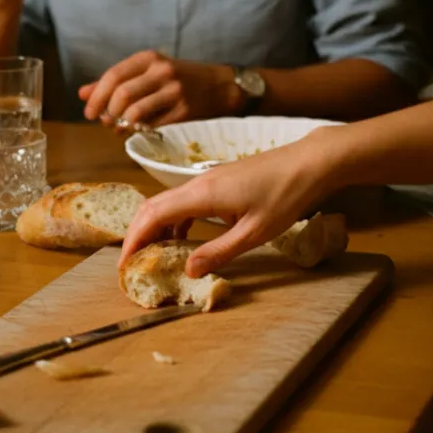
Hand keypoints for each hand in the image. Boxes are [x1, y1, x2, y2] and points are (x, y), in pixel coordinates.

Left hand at [78, 51, 241, 126]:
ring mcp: (175, 92)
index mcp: (149, 58)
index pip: (114, 75)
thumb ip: (115, 81)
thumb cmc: (177, 79)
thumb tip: (82, 94)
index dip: (96, 97)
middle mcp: (162, 71)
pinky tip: (135, 132)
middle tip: (104, 122)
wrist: (219, 86)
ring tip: (118, 129)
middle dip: (107, 112)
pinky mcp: (184, 112)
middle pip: (122, 94)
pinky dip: (138, 132)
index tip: (89, 113)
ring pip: (135, 112)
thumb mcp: (147, 71)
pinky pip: (152, 126)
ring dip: (121, 125)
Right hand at [118, 132, 336, 275]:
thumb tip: (187, 270)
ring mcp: (206, 180)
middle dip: (137, 234)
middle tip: (132, 263)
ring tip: (153, 254)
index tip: (125, 263)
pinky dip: (174, 219)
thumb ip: (218, 252)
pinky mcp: (216, 181)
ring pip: (166, 202)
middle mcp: (196, 184)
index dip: (134, 239)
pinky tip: (181, 238)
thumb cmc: (285, 196)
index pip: (153, 215)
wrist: (308, 162)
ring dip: (154, 227)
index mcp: (201, 195)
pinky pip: (183, 201)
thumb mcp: (254, 233)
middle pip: (152, 207)